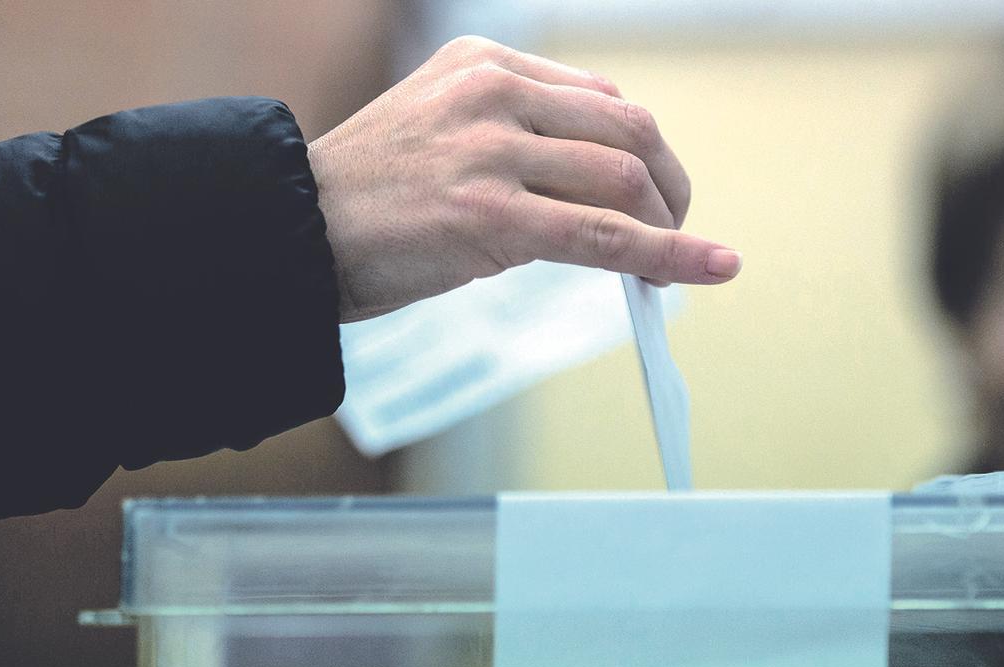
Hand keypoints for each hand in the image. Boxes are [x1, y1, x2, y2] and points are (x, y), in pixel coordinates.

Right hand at [308, 35, 741, 321]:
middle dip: (668, 183)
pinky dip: (667, 254)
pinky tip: (708, 267)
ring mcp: (492, 150)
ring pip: (624, 179)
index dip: (641, 149)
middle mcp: (493, 91)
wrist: (295, 233)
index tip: (652, 189)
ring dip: (667, 224)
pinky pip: (603, 235)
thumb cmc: (371, 195)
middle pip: (629, 128)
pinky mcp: (492, 215)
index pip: (600, 97)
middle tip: (675, 226)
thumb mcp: (444, 130)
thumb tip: (604, 179)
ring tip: (672, 260)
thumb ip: (517, 132)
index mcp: (484, 62)